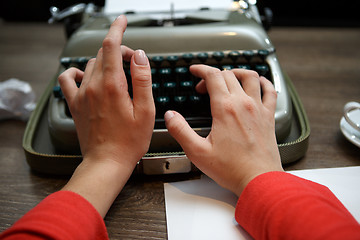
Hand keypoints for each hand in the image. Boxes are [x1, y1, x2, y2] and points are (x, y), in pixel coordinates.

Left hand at [58, 15, 154, 216]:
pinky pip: (68, 78)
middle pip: (103, 54)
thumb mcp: (146, 111)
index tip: (122, 21)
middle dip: (120, 51)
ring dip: (105, 62)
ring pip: (91, 64)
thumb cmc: (129, 141)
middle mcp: (93, 86)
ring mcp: (82, 95)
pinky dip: (77, 72)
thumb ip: (143, 80)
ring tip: (119, 75)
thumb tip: (140, 56)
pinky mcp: (75, 104)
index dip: (117, 29)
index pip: (112, 46)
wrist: (107, 162)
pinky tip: (87, 77)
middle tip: (134, 63)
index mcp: (113, 86)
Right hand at [165, 65, 282, 195]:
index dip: (201, 69)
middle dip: (213, 75)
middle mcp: (243, 104)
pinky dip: (263, 82)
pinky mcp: (268, 117)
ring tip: (228, 78)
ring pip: (250, 77)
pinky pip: (270, 91)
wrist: (259, 180)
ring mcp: (258, 108)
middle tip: (204, 87)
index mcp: (225, 109)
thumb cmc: (231, 169)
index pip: (213, 76)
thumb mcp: (197, 152)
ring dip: (237, 72)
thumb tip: (170, 115)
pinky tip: (258, 84)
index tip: (195, 70)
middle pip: (228, 74)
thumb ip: (180, 131)